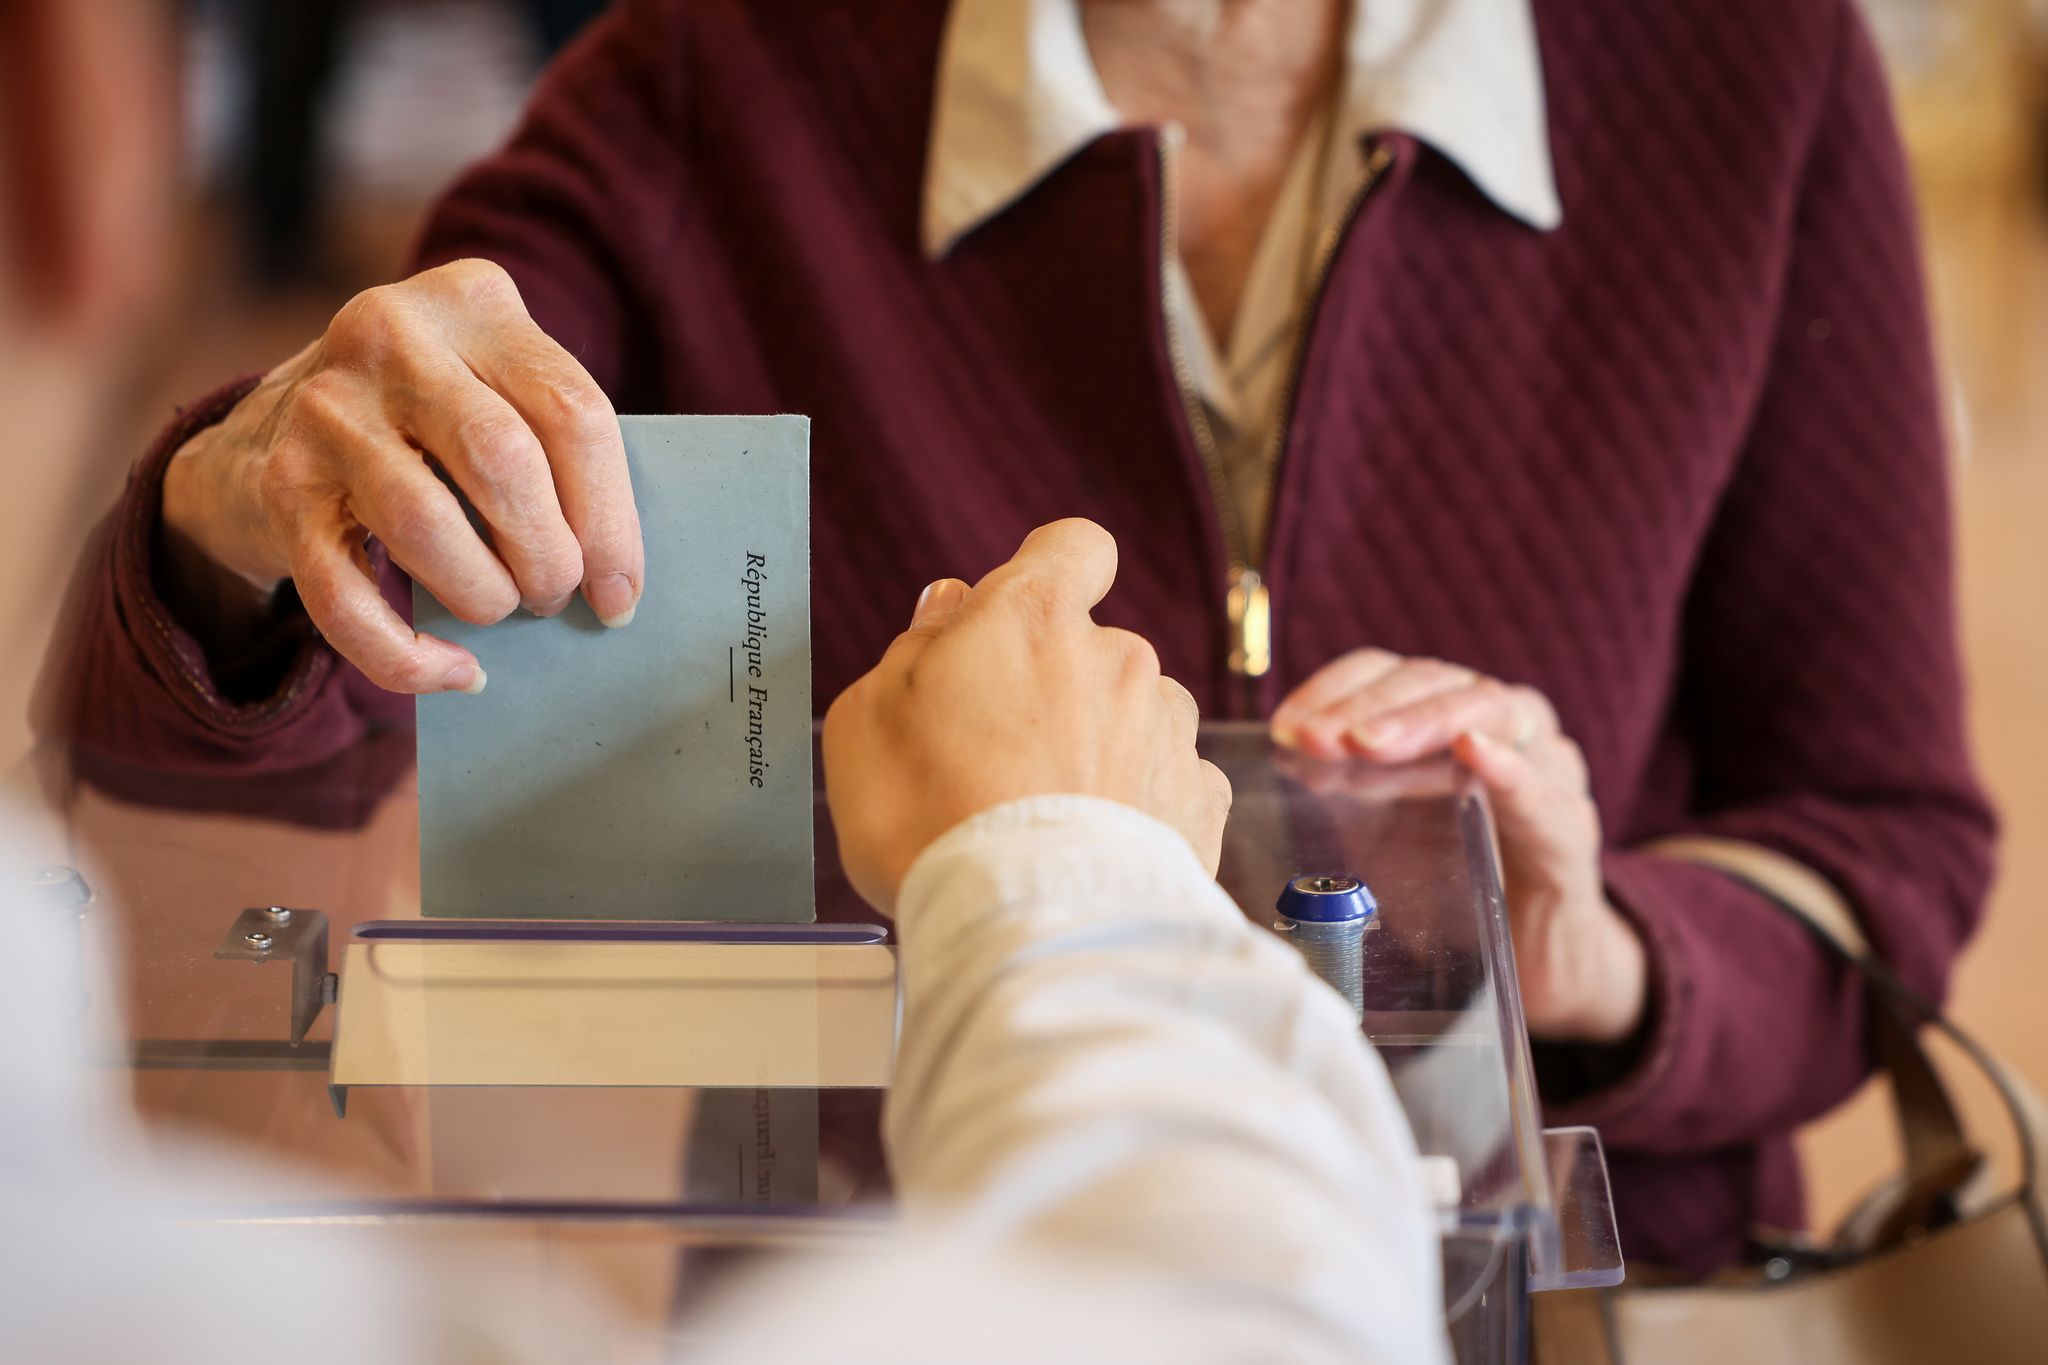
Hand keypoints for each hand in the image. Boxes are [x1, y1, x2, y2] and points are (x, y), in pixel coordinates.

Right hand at [160, 258, 642, 693]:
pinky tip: (455, 669)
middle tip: (555, 595)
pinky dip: (407, 655)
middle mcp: (389, 336)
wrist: (273, 424)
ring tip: (502, 607)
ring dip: (483, 593)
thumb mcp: (496, 388)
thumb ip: (556, 447)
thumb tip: (616, 583)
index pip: (572, 413)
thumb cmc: (432, 421)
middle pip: (502, 459)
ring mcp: (324, 408)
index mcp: (473, 303)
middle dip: (548, 555)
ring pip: (424, 521)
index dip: (612, 521)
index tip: (621, 590)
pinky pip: (345, 596)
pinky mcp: (277, 487)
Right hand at [822, 519, 1231, 913]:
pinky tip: (1091, 848)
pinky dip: (1138, 808)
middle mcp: (1119, 658)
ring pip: (1135, 716)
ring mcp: (1168, 730)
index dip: (1048, 573)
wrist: (1025, 927)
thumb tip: (949, 611)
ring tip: (1047, 816)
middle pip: (1094, 648)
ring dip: (1102, 747)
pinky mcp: (1201, 803)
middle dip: (1055, 687)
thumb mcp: (866, 718)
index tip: (1018, 618)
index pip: (1073, 547)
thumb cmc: (929, 817)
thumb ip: (915, 648)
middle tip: (995, 758)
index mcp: (1035, 617)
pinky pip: (1168, 785)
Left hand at [1271, 650, 1645, 1041]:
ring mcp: (1549, 771)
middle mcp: (1507, 725)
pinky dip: (1511, 768)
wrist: (1541, 957)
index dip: (1335, 689)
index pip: (1390, 674)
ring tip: (1367, 741)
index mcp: (1453, 717)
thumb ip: (1344, 793)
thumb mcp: (1385, 832)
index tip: (1284, 726)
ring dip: (1424, 721)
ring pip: (1496, 710)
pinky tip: (1473, 752)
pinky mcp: (1570, 835)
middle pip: (1438, 681)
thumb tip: (1274, 768)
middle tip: (1315, 738)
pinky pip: (1546, 791)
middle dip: (1368, 706)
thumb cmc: (1456, 881)